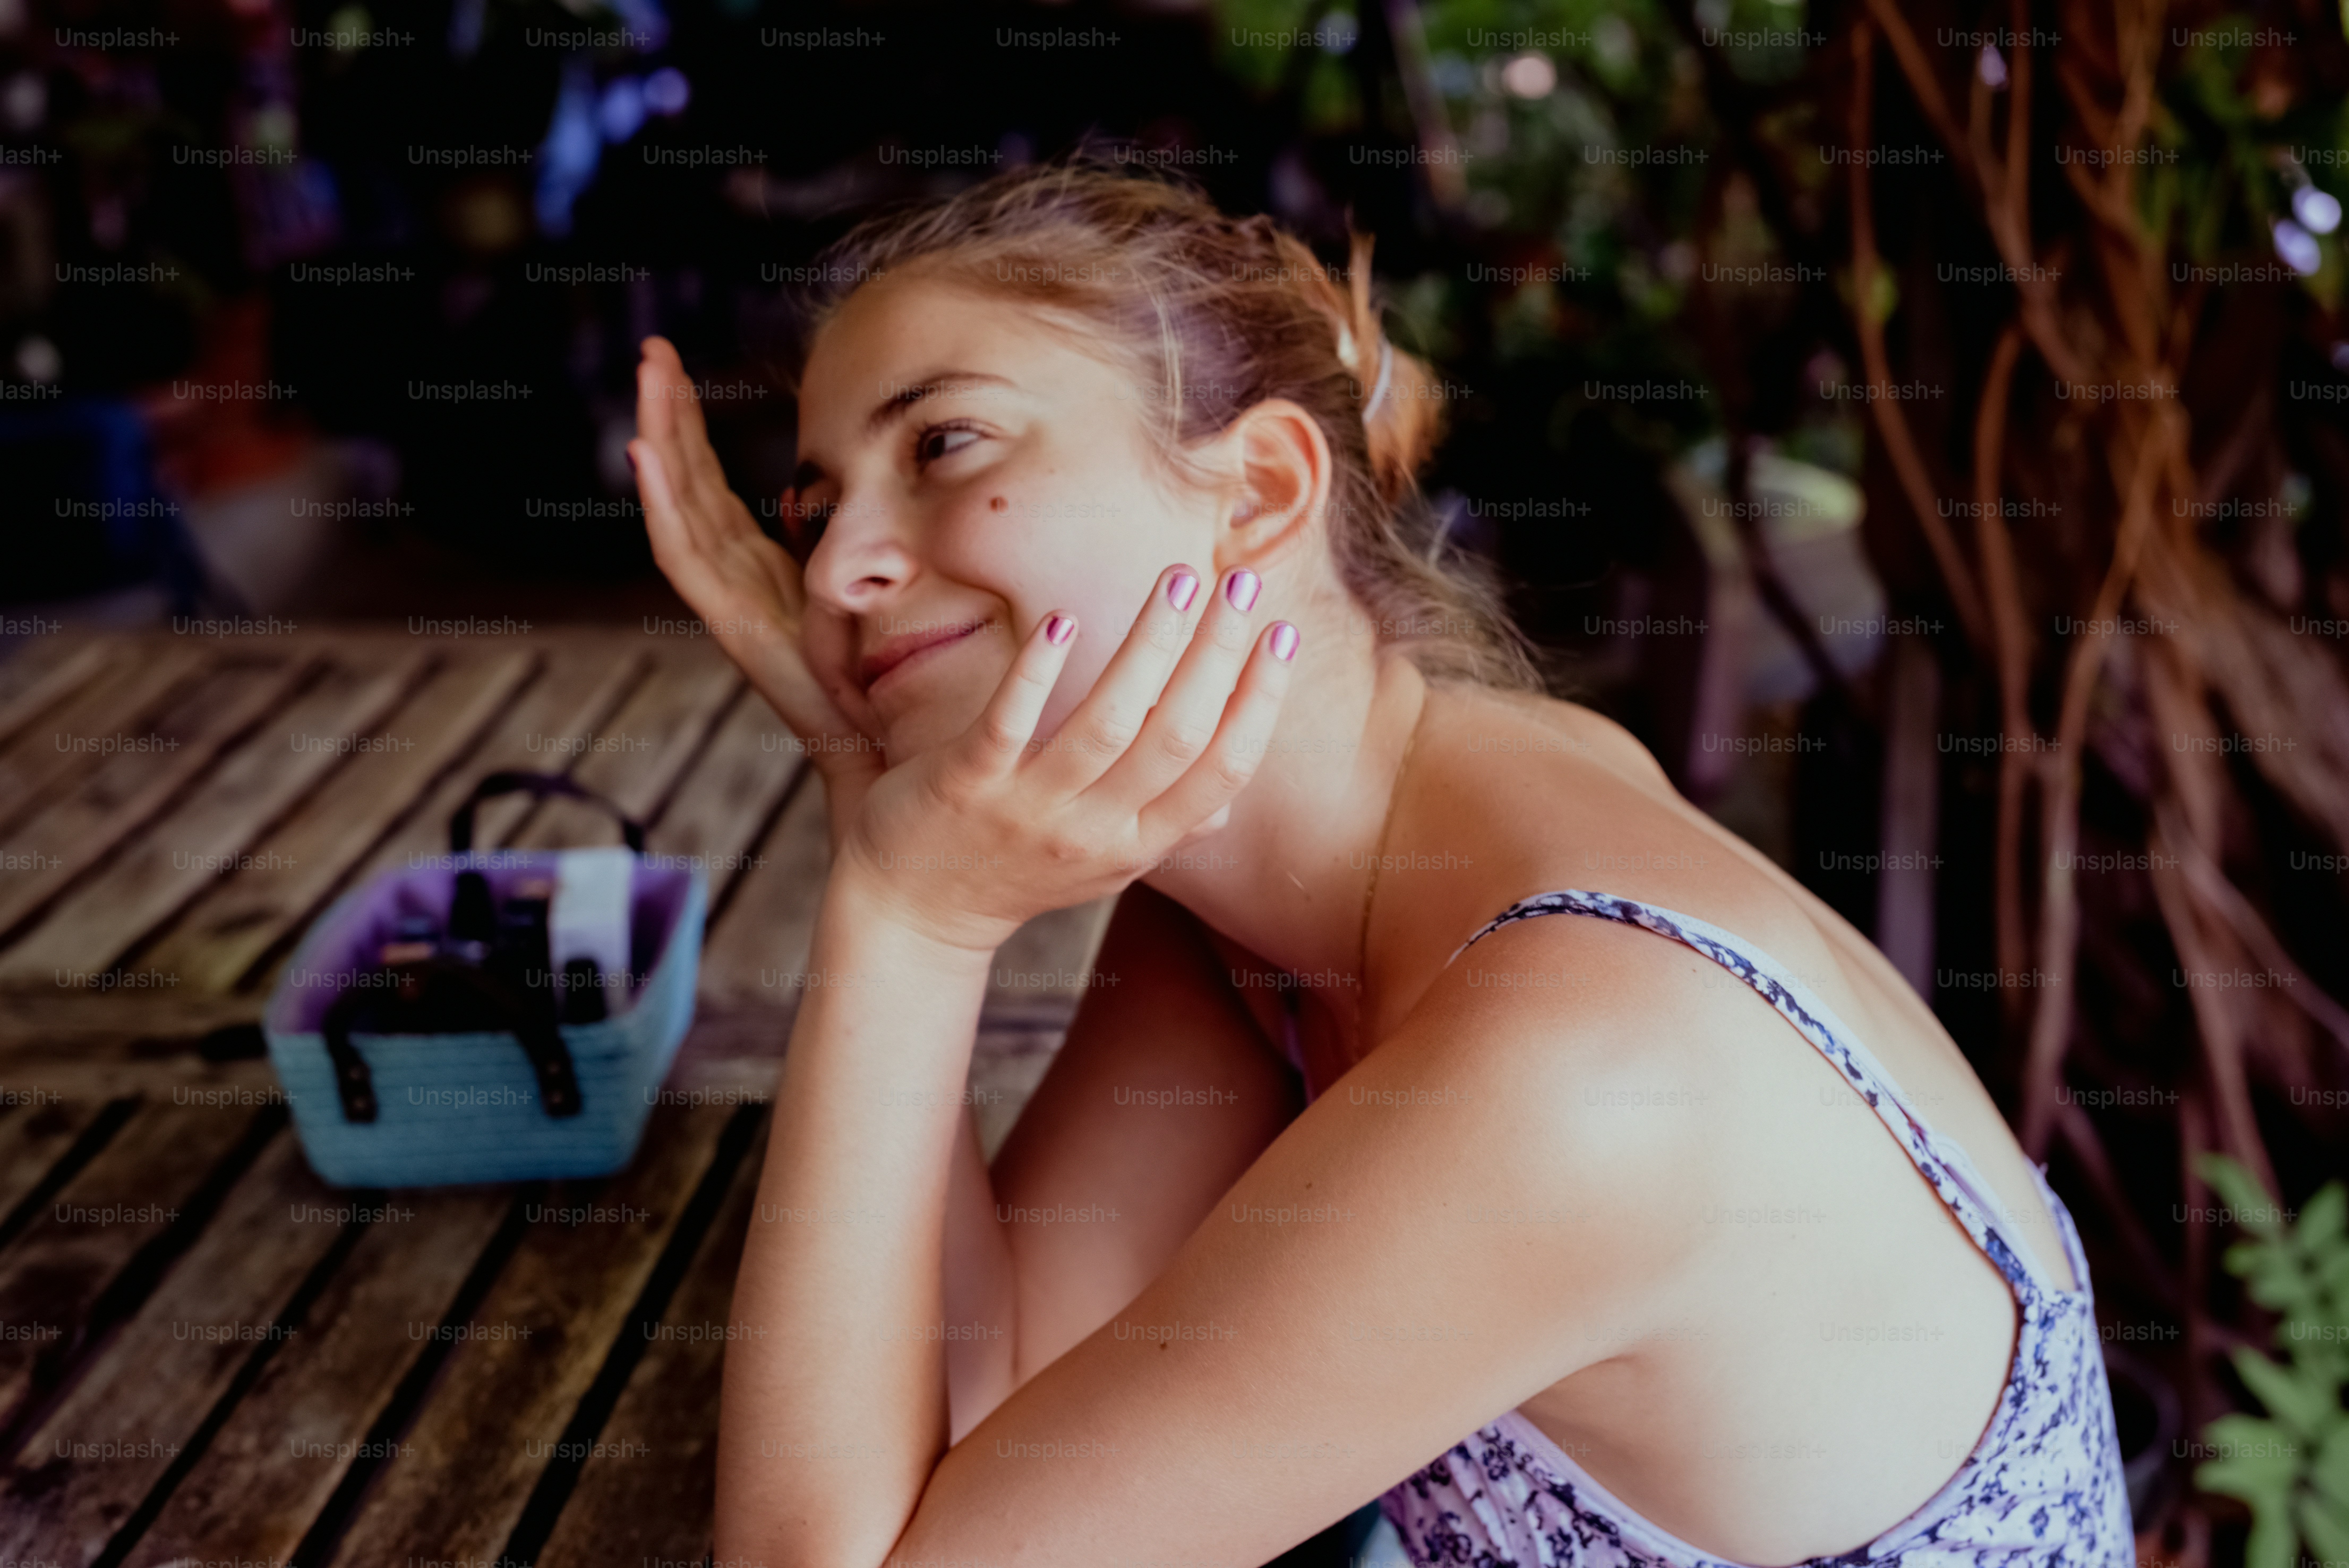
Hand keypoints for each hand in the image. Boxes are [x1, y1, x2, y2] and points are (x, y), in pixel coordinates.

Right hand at [628, 336, 882, 809]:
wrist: (876, 748)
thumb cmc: (876, 676)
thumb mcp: (861, 588)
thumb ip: (838, 544)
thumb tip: (817, 489)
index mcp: (761, 567)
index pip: (712, 484)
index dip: (691, 429)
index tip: (675, 369)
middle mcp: (736, 578)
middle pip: (688, 483)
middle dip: (667, 416)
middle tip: (652, 352)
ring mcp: (729, 601)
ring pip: (680, 506)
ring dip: (659, 440)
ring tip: (647, 380)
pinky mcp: (732, 624)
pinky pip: (686, 556)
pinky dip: (662, 504)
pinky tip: (644, 455)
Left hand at [836, 565, 1298, 953]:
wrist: (913, 917)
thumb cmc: (1017, 870)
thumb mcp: (1104, 864)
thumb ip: (1163, 829)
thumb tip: (1227, 800)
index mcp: (1138, 846)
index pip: (1222, 771)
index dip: (1259, 701)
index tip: (1281, 634)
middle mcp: (1093, 832)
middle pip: (1177, 736)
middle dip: (1218, 654)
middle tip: (1242, 582)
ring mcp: (1028, 809)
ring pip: (1108, 724)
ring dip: (1150, 645)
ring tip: (1180, 580)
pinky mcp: (965, 785)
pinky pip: (1008, 723)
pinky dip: (1038, 672)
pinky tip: (1064, 619)